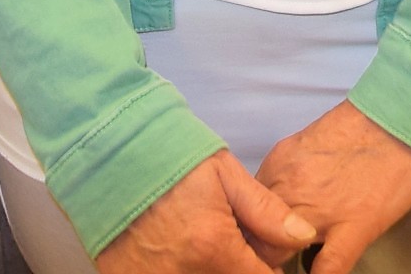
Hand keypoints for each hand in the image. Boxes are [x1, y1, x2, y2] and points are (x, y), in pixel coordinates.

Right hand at [98, 152, 315, 273]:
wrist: (106, 149)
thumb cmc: (169, 155)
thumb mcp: (224, 174)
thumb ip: (265, 212)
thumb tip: (304, 237)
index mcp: (213, 246)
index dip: (268, 269)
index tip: (264, 257)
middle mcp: (183, 272)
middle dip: (236, 269)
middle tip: (229, 245)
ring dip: (208, 270)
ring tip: (202, 244)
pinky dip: (177, 270)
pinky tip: (176, 251)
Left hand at [255, 101, 410, 273]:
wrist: (407, 116)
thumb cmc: (366, 127)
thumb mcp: (310, 143)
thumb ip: (288, 173)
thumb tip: (277, 197)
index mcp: (279, 166)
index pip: (244, 209)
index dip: (248, 229)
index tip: (254, 240)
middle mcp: (290, 188)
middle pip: (254, 235)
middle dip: (259, 250)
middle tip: (269, 257)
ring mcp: (320, 210)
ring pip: (278, 254)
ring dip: (281, 262)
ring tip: (290, 265)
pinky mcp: (355, 227)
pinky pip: (326, 268)